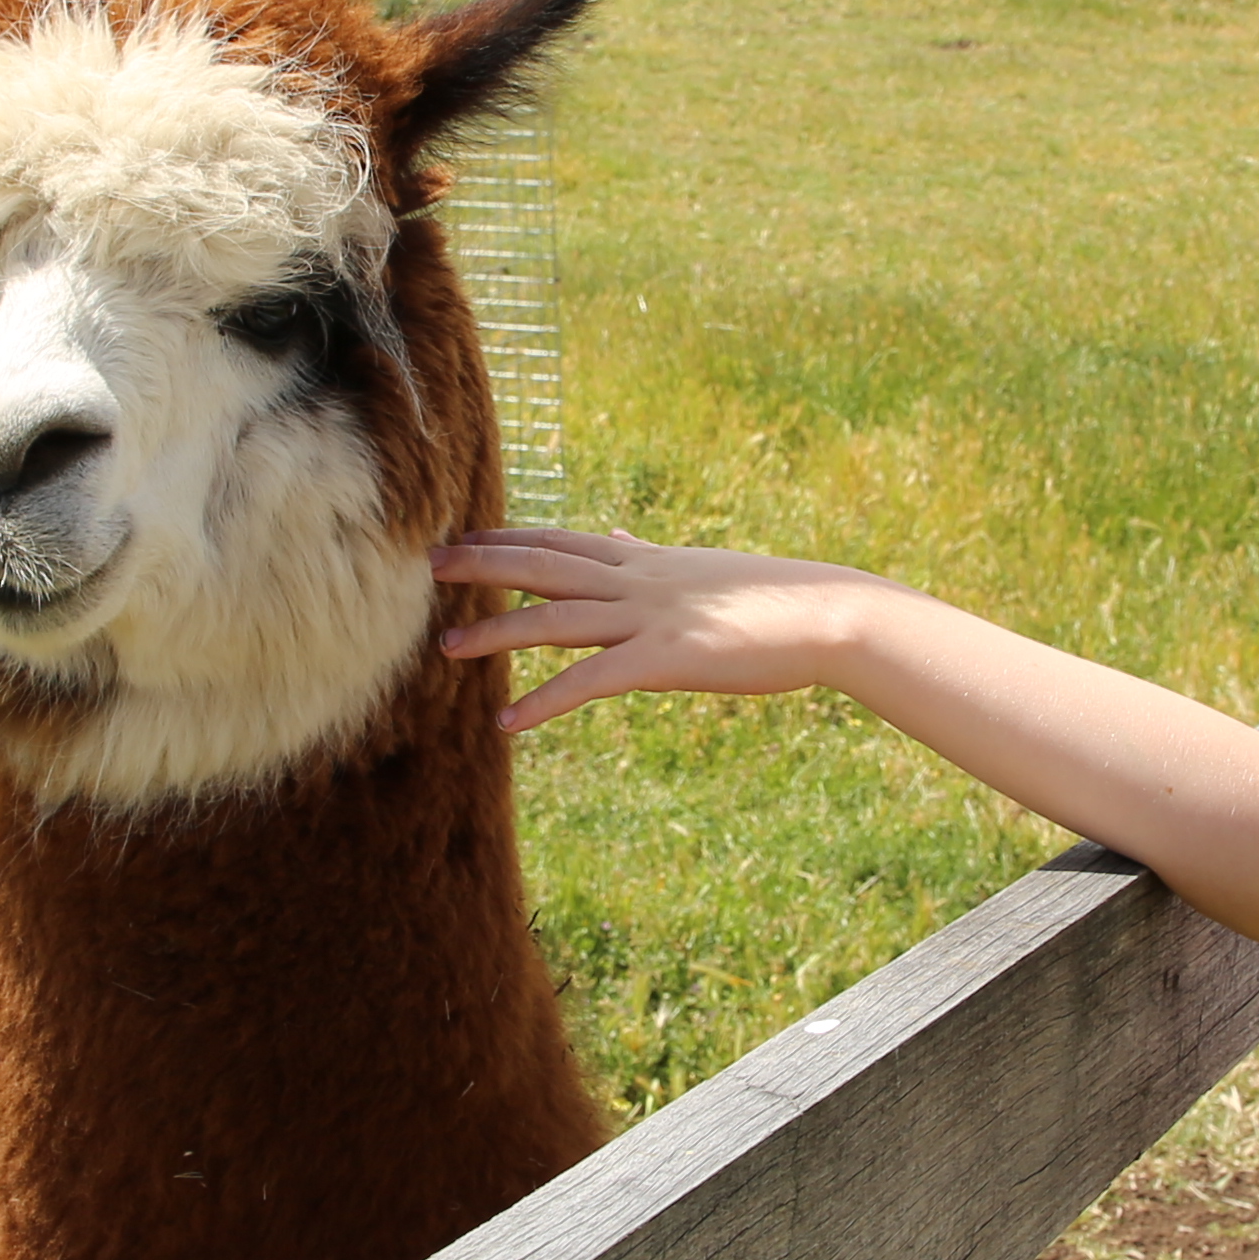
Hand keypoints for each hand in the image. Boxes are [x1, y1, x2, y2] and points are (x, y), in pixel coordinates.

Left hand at [436, 528, 899, 733]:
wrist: (829, 615)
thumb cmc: (773, 600)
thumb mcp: (701, 568)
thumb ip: (648, 557)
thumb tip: (616, 537)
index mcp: (646, 562)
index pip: (562, 541)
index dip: (509, 538)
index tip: (463, 536)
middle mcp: (639, 581)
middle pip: (544, 565)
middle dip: (484, 565)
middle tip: (430, 566)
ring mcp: (650, 618)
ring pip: (556, 619)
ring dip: (497, 634)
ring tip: (447, 651)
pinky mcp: (667, 660)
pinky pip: (591, 682)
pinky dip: (545, 702)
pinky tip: (509, 723)